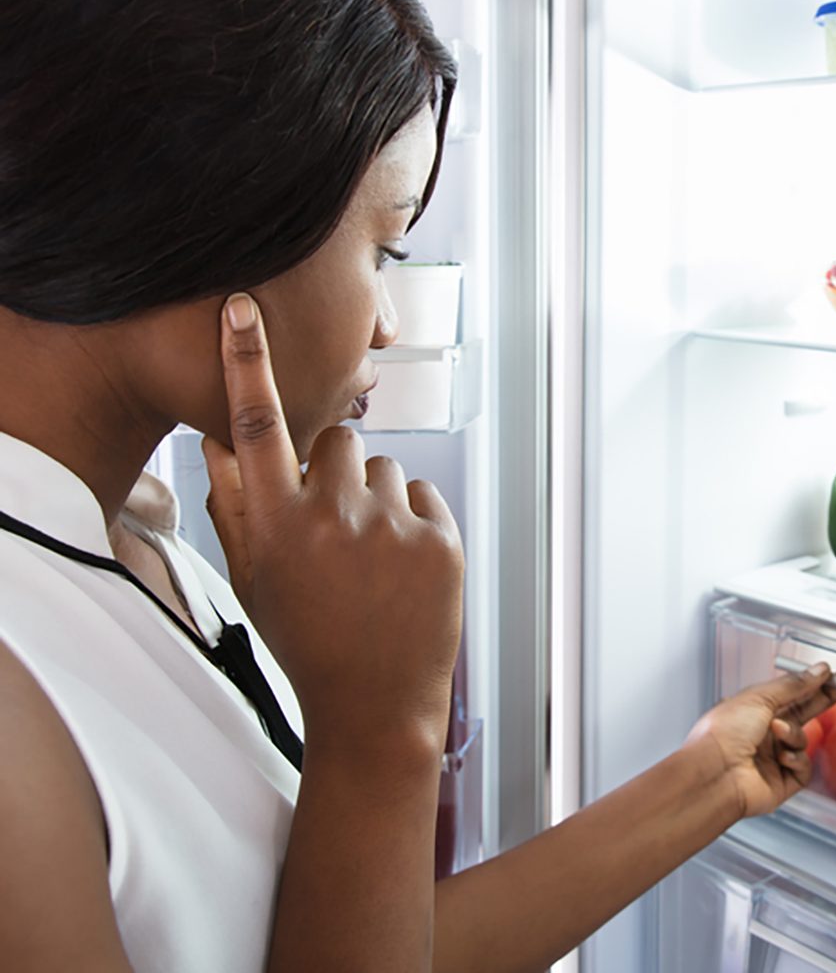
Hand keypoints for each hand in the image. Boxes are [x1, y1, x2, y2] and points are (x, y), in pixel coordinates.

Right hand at [201, 293, 463, 756]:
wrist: (376, 704)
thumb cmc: (309, 640)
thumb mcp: (254, 581)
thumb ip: (234, 507)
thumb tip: (219, 442)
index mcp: (276, 526)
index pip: (255, 425)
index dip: (246, 360)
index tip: (242, 306)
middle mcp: (331, 516)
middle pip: (338, 441)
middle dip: (337, 472)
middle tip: (337, 526)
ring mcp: (391, 526)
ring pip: (385, 468)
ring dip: (378, 499)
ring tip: (372, 558)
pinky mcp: (440, 537)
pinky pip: (423, 493)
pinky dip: (415, 519)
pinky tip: (403, 567)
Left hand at [683, 665, 835, 818]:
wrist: (714, 772)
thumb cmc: (724, 732)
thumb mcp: (760, 698)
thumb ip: (793, 685)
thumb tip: (818, 671)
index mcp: (754, 710)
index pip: (791, 693)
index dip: (812, 684)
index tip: (834, 675)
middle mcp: (764, 732)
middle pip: (803, 713)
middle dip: (822, 700)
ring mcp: (774, 757)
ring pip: (803, 740)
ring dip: (794, 734)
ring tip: (778, 732)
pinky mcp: (783, 781)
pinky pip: (803, 766)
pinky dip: (796, 759)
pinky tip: (782, 758)